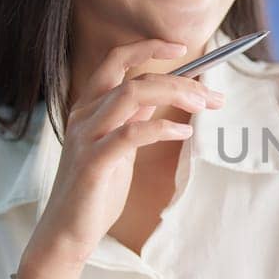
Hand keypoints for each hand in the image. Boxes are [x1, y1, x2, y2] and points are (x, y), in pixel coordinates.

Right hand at [29, 37, 224, 267]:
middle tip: (211, 96)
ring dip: (174, 94)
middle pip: (133, 78)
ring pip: (130, 94)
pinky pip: (131, 134)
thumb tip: (158, 94)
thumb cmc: (95, 190)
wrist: (66, 231)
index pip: (116, 61)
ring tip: (203, 105)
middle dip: (178, 79)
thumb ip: (132, 118)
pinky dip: (162, 127)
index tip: (182, 47)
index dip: (148, 48)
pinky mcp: (92, 163)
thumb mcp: (117, 146)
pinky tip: (184, 131)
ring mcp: (86, 137)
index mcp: (89, 107)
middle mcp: (84, 116)